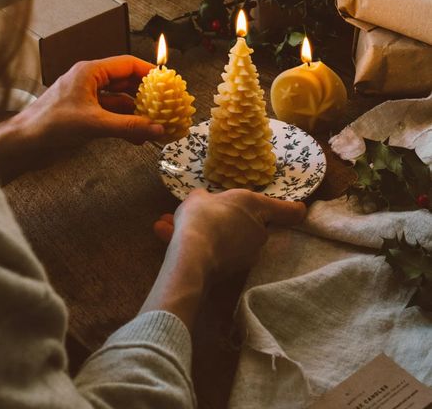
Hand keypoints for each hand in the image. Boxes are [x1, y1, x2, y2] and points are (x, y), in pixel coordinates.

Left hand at [0, 56, 162, 182]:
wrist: (24, 144)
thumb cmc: (49, 125)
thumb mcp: (94, 124)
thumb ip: (128, 126)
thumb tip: (157, 128)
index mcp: (90, 72)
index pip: (127, 64)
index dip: (149, 72)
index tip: (168, 83)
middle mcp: (90, 82)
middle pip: (127, 82)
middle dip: (147, 95)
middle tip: (167, 105)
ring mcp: (88, 99)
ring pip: (121, 102)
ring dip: (138, 113)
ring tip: (157, 124)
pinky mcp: (86, 116)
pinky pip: (112, 116)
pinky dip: (126, 125)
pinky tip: (139, 138)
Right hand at [155, 189, 305, 277]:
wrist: (192, 253)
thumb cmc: (201, 214)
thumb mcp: (198, 197)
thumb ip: (205, 199)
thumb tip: (204, 202)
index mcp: (255, 206)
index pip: (287, 210)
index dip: (294, 209)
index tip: (300, 209)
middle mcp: (258, 231)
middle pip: (252, 224)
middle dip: (228, 219)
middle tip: (203, 214)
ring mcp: (247, 252)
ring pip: (226, 238)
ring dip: (205, 232)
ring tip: (168, 224)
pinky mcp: (233, 269)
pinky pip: (214, 251)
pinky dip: (195, 245)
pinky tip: (165, 234)